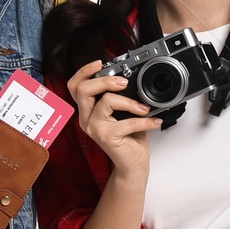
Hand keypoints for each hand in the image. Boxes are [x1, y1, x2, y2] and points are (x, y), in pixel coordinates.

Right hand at [66, 60, 159, 177]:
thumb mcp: (122, 113)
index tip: (100, 63)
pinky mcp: (107, 137)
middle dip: (106, 80)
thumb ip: (119, 97)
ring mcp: (95, 128)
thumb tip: (131, 79)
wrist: (132, 165)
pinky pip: (127, 122)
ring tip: (144, 108)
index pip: (75, 86)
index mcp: (87, 111)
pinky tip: (154, 121)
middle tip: (124, 82)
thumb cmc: (128, 138)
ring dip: (130, 102)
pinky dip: (145, 121)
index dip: (84, 72)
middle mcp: (86, 119)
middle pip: (84, 89)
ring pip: (107, 101)